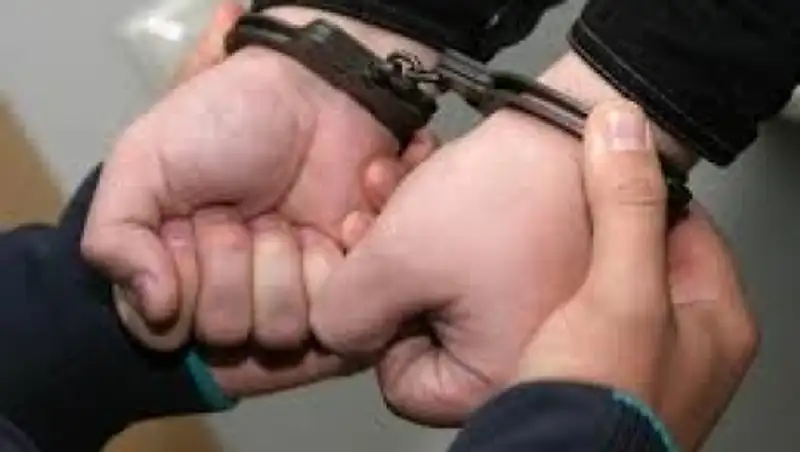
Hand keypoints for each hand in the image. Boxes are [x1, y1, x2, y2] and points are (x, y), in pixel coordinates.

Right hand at [83, 4, 437, 351]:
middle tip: (241, 211)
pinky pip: (338, 315)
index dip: (180, 279)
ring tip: (286, 216)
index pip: (164, 334)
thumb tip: (152, 310)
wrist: (317, 89)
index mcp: (176, 273)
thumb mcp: (144, 161)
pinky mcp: (345, 286)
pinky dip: (334, 260)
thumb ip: (115, 236)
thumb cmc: (224, 120)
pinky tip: (336, 220)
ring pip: (280, 331)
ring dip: (282, 261)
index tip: (190, 224)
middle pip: (225, 333)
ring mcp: (291, 293)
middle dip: (231, 262)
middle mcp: (231, 294)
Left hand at [311, 107, 592, 425]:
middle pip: (410, 327)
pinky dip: (434, 219)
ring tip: (392, 177)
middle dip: (382, 260)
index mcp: (493, 376)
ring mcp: (520, 311)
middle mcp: (514, 355)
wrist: (575, 126)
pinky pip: (457, 258)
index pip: (396, 379)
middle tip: (372, 208)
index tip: (375, 265)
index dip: (372, 319)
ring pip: (428, 283)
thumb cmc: (504, 198)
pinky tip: (424, 175)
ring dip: (399, 229)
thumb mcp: (400, 260)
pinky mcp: (520, 268)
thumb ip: (344, 313)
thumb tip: (330, 332)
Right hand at [516, 102, 758, 450]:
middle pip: (641, 250)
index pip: (686, 219)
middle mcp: (681, 341)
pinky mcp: (589, 368)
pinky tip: (520, 285)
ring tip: (532, 237)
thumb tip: (623, 126)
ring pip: (604, 279)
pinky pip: (575, 308)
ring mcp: (634, 357)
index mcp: (714, 320)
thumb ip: (627, 207)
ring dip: (568, 256)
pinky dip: (549, 290)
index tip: (601, 161)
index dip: (639, 184)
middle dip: (597, 222)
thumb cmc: (600, 406)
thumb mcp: (621, 294)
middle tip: (558, 204)